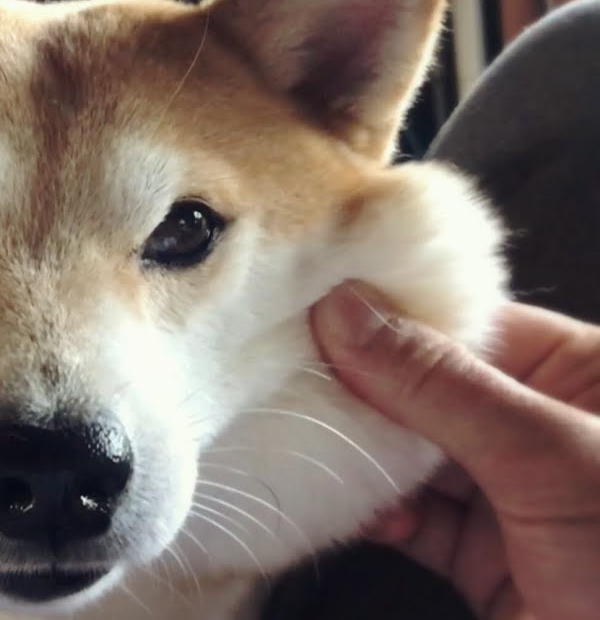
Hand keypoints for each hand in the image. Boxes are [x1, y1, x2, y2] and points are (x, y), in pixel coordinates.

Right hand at [311, 281, 599, 619]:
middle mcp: (546, 429)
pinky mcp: (484, 558)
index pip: (475, 325)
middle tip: (295, 378)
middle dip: (367, 390)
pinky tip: (357, 509)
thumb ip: (440, 384)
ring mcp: (513, 497)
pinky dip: (375, 515)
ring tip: (316, 445)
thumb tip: (347, 312)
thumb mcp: (546, 456)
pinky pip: (411, 519)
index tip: (318, 308)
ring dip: (363, 457)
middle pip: (432, 388)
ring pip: (413, 455)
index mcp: (588, 377)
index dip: (396, 315)